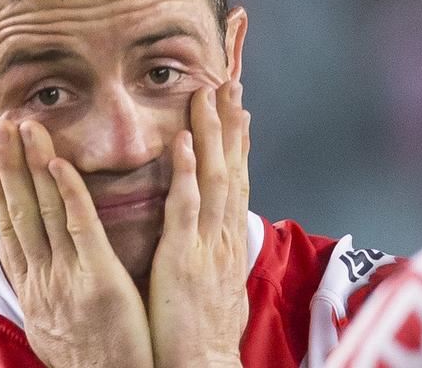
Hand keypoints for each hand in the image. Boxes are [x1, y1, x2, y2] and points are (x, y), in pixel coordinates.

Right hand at [0, 119, 153, 367]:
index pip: (8, 225)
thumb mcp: (49, 322)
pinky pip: (81, 228)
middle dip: (7, 165)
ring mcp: (67, 277)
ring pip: (45, 210)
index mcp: (31, 285)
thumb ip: (40, 286)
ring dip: (32, 166)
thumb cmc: (87, 356)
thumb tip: (29, 260)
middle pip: (19, 210)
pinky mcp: (99, 279)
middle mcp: (41, 277)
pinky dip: (69, 193)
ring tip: (23, 129)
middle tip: (0, 125)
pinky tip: (60, 165)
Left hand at [148, 81, 250, 367]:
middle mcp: (222, 234)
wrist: (202, 364)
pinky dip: (188, 174)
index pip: (236, 179)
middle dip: (230, 123)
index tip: (237, 107)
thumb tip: (210, 222)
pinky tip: (184, 143)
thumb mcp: (213, 277)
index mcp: (225, 238)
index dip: (237, 141)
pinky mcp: (184, 258)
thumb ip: (210, 244)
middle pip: (232, 168)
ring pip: (215, 178)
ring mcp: (206, 245)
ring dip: (213, 134)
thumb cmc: (202, 324)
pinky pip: (186, 209)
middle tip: (230, 82)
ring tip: (209, 95)